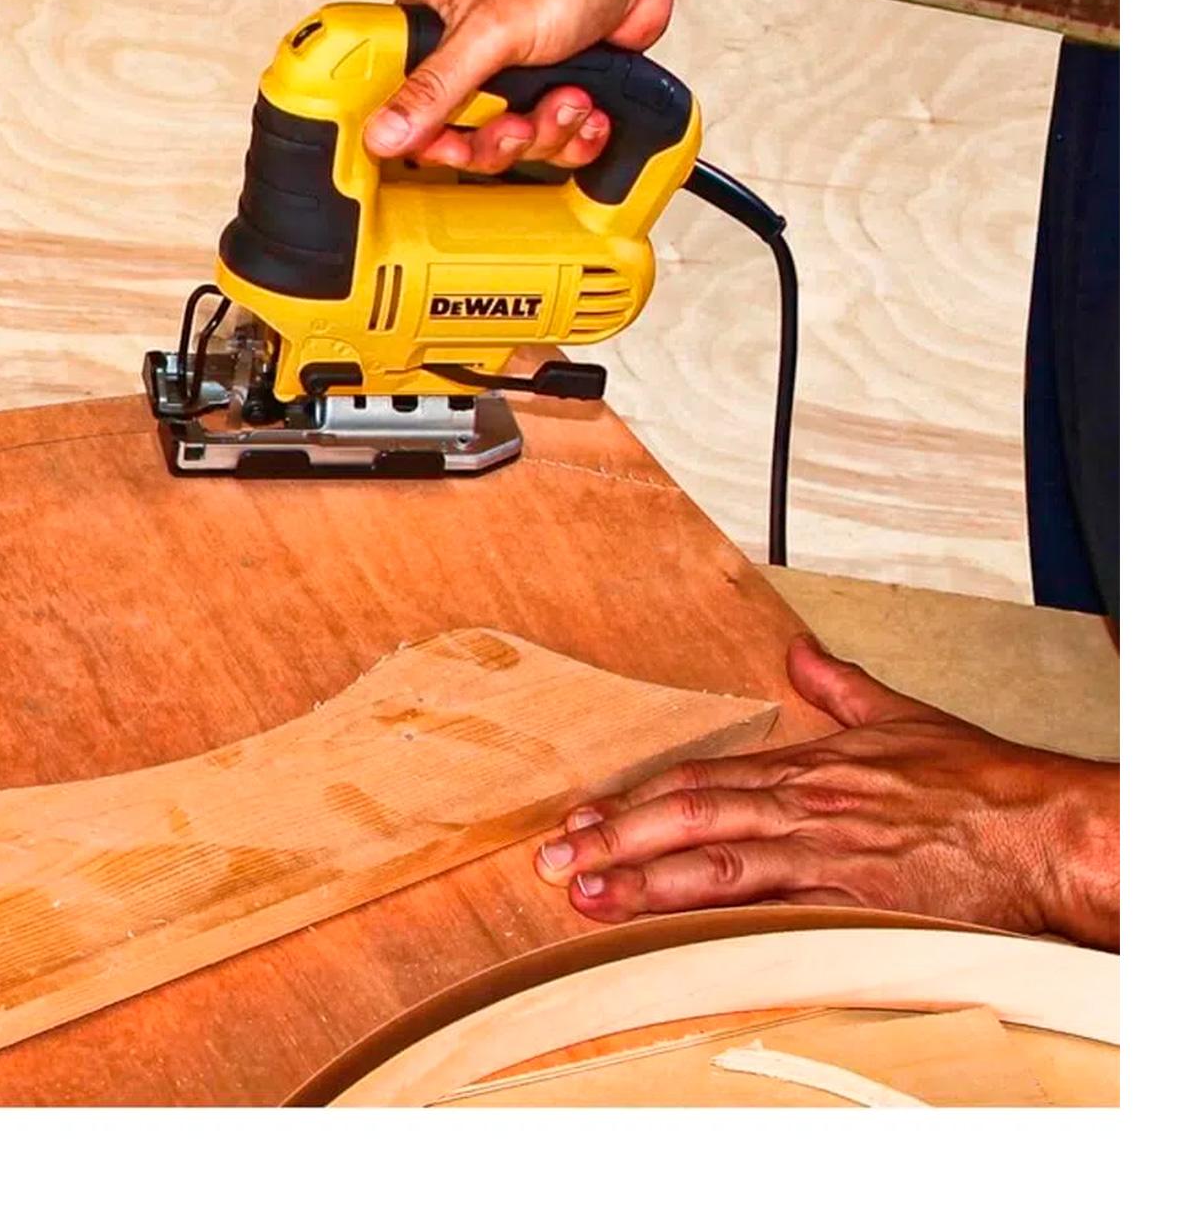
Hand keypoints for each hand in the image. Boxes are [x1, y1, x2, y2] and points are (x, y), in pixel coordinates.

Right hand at [363, 0, 676, 173]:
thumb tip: (382, 131)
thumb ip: (434, 87)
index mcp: (430, 34)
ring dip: (547, 132)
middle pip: (458, 140)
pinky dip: (574, 135)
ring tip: (569, 97)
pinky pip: (548, 146)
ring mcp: (507, 82)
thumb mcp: (488, 32)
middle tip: (521, 120)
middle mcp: (463, 61)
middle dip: (502, 138)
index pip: (397, 106)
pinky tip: (587, 108)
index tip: (448, 143)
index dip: (420, 137)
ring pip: (508, 148)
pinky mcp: (546, 95)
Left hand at [535, 634, 1119, 948]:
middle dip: (614, 837)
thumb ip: (840, 687)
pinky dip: (716, 925)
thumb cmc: (980, 783)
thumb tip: (801, 652)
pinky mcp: (851, 900)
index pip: (698, 782)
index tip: (584, 814)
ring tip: (585, 897)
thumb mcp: (900, 716)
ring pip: (715, 865)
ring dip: (644, 881)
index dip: (634, 798)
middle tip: (553, 858)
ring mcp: (822, 854)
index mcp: (806, 768)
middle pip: (687, 817)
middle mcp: (802, 807)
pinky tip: (673, 942)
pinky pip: (770, 914)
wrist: (1042, 828)